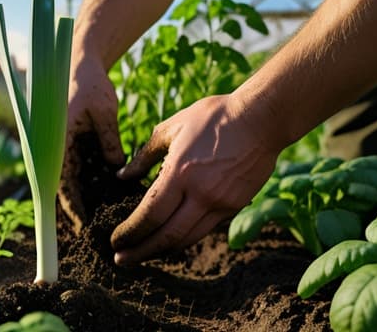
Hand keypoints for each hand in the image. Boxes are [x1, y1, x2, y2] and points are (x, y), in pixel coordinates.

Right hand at [58, 53, 125, 231]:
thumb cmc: (89, 84)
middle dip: (80, 208)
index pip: (62, 183)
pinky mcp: (72, 144)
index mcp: (57, 141)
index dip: (73, 207)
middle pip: (66, 187)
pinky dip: (92, 179)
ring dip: (87, 196)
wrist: (79, 64)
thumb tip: (116, 168)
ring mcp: (63, 146)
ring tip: (106, 216)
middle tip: (97, 230)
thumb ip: (109, 140)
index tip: (84, 226)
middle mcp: (56, 147)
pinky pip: (81, 167)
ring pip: (74, 180)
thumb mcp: (105, 112)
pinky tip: (110, 192)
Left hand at [110, 95, 279, 264]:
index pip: (149, 216)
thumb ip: (144, 156)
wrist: (261, 119)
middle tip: (120, 259)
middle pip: (166, 237)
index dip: (130, 233)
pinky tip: (171, 237)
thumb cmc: (214, 117)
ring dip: (162, 250)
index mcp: (180, 173)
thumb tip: (121, 176)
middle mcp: (201, 194)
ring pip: (187, 239)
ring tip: (142, 252)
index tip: (115, 241)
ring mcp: (221, 203)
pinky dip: (184, 237)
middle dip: (140, 252)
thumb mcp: (172, 128)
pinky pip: (205, 229)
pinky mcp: (235, 206)